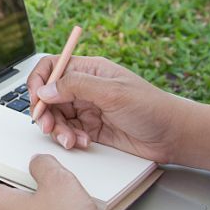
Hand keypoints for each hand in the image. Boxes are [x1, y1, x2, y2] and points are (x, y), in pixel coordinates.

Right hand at [29, 56, 187, 164]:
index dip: (39, 82)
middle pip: (49, 96)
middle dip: (46, 112)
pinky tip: (83, 143)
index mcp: (90, 70)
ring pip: (56, 117)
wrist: (172, 136)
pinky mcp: (90, 129)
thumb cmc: (152, 108)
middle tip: (49, 126)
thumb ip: (76, 87)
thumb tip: (45, 90)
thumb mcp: (113, 93)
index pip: (52, 67)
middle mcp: (85, 88)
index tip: (37, 99)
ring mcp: (87, 109)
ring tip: (72, 140)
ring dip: (58, 130)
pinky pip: (68, 132)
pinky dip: (70, 139)